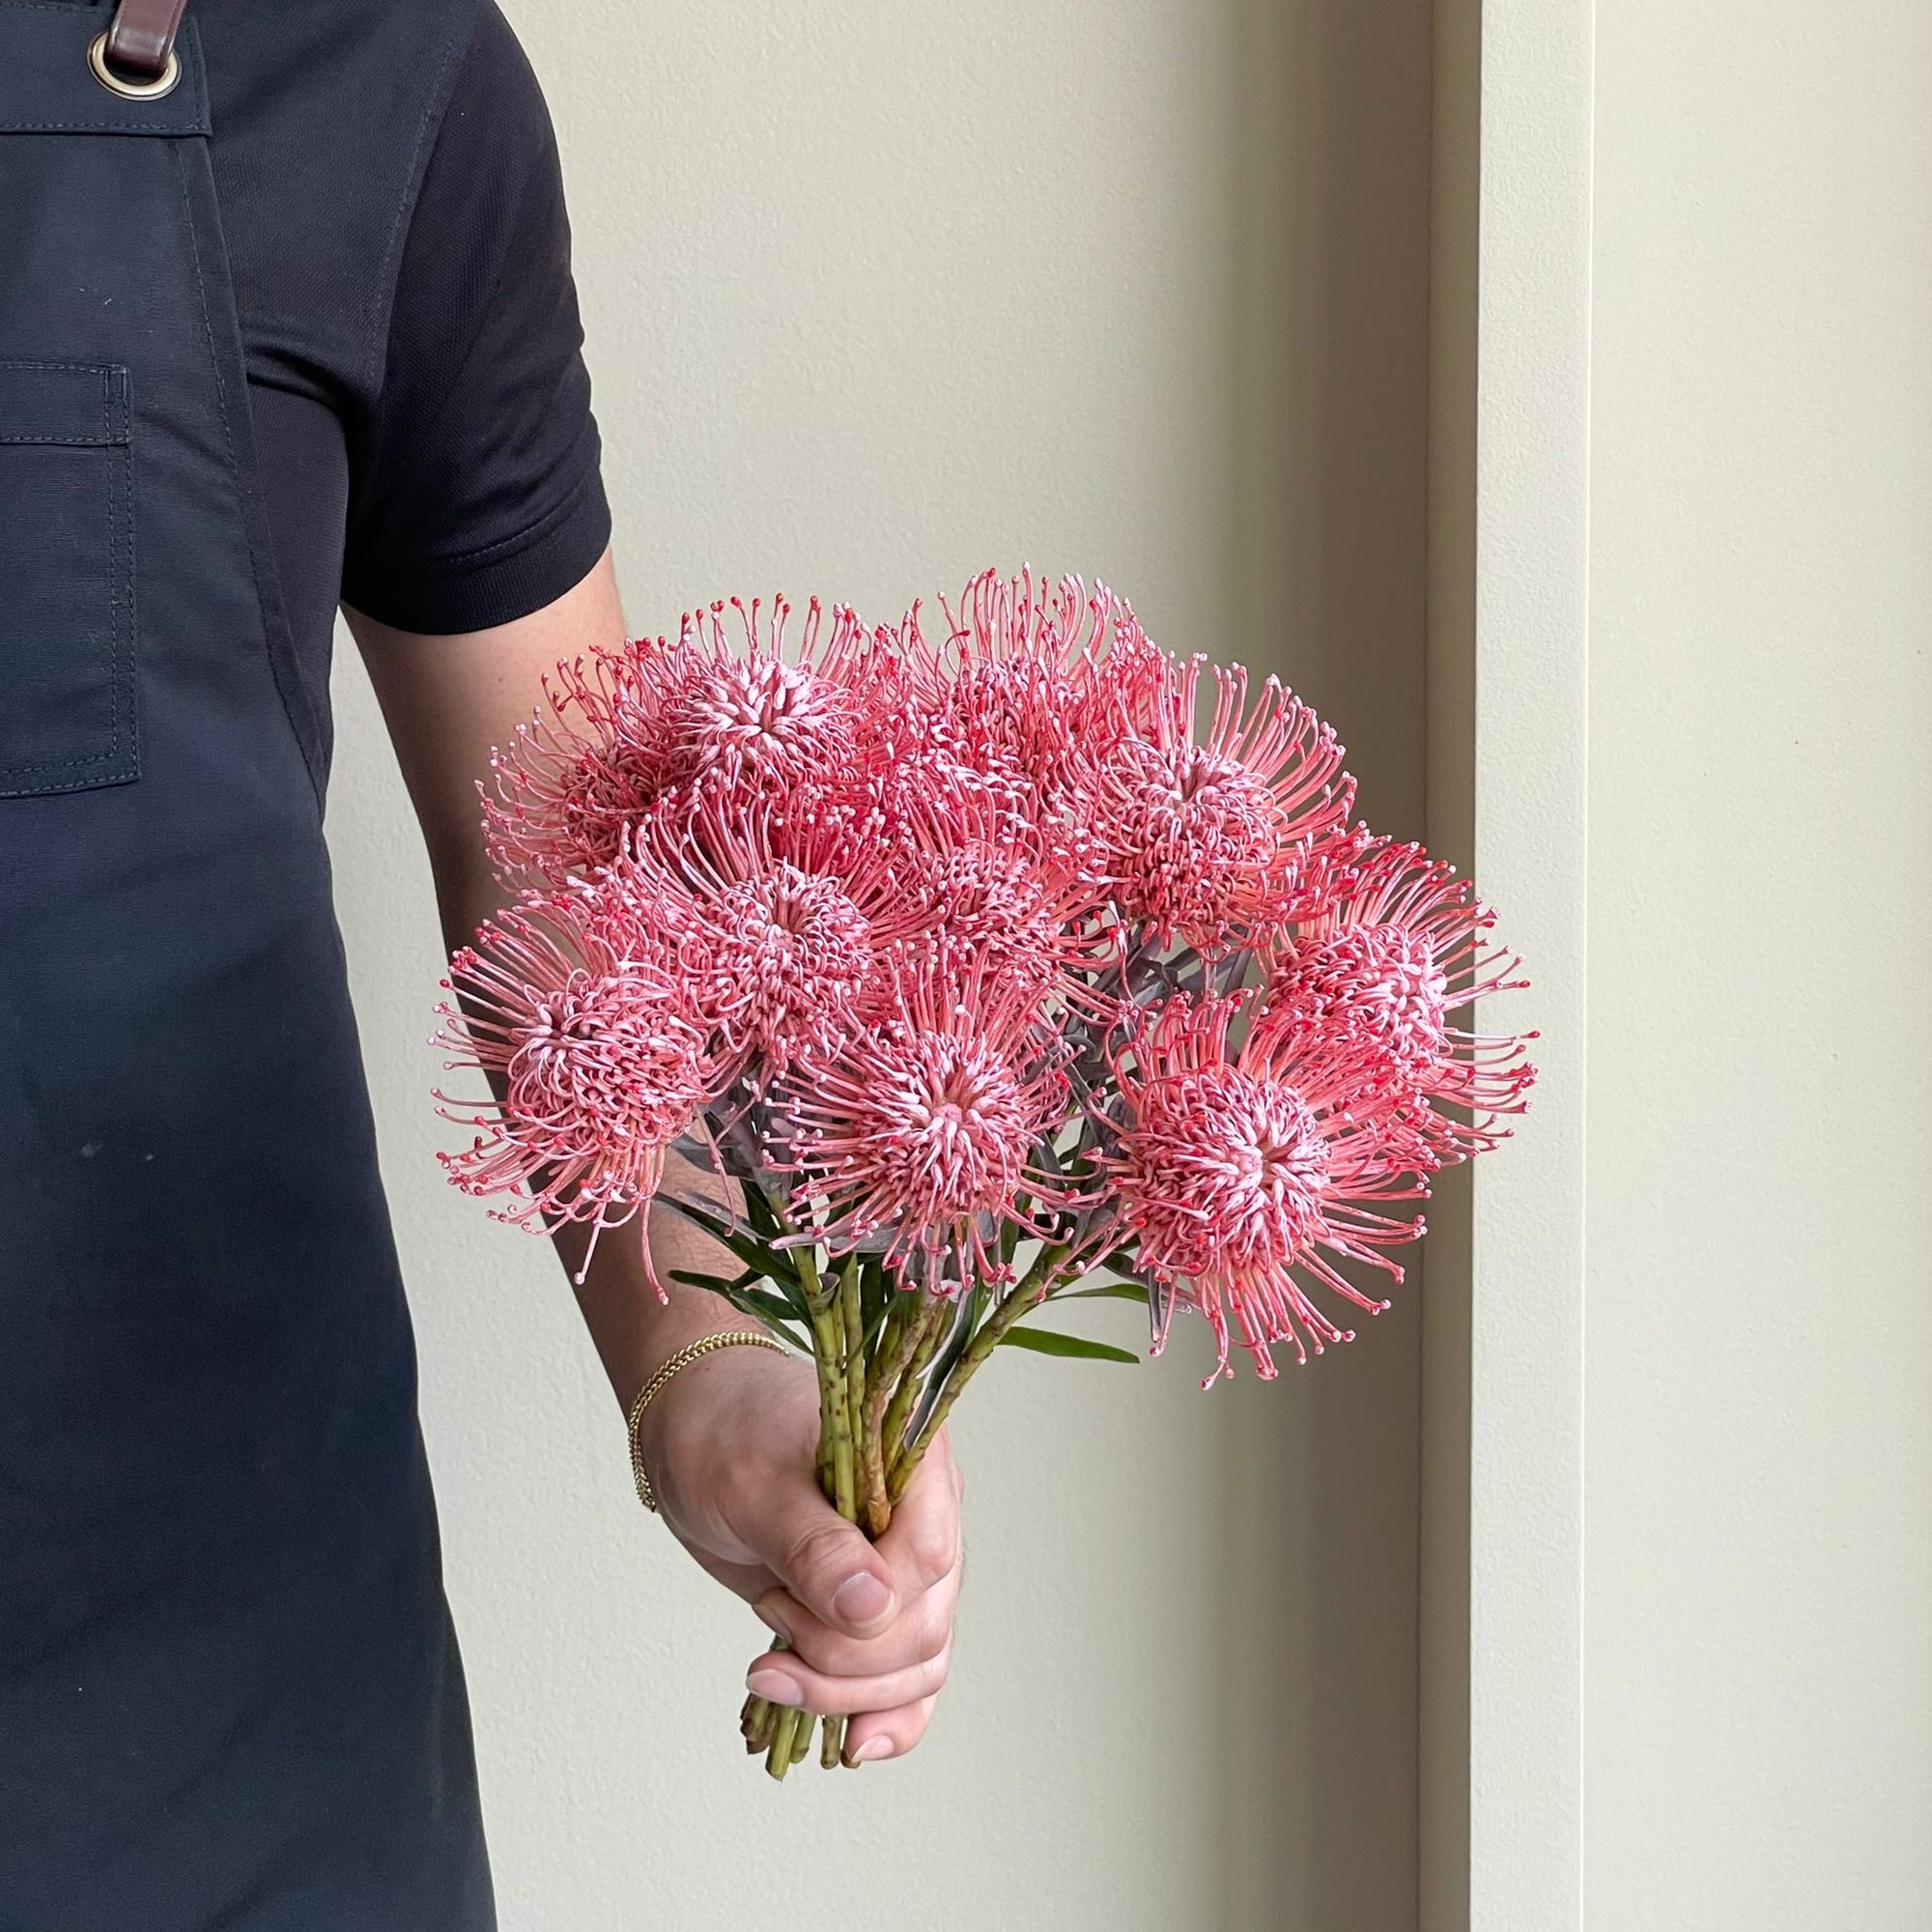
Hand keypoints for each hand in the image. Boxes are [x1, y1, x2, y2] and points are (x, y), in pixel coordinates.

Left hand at [635, 1339, 964, 1763]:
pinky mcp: (874, 1609)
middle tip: (766, 1628)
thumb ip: (814, 1545)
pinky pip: (906, 1679)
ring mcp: (903, 1568)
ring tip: (767, 1674)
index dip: (871, 1609)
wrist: (694, 1427)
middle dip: (842, 1660)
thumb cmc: (722, 1432)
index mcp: (916, 1464)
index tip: (785, 1602)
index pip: (929, 1558)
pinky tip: (853, 1745)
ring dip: (844, 1693)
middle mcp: (924, 1518)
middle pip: (924, 1627)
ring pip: (918, 1665)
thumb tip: (874, 1608)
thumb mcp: (756, 1482)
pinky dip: (884, 1716)